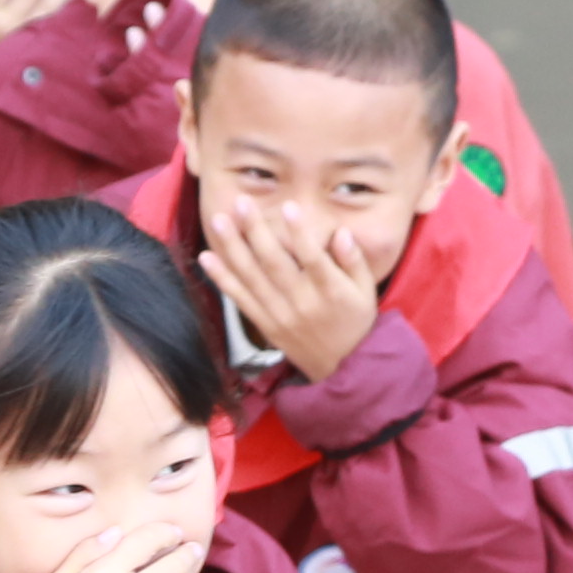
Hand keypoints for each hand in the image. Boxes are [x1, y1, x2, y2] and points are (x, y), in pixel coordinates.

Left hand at [199, 189, 386, 382]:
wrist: (343, 369)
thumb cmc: (356, 322)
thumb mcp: (366, 292)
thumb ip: (354, 260)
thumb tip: (341, 232)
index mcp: (330, 292)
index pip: (313, 258)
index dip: (299, 234)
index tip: (287, 207)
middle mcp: (302, 303)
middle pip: (275, 263)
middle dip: (256, 231)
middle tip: (242, 203)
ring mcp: (280, 315)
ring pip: (252, 278)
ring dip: (232, 248)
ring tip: (218, 220)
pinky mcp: (265, 324)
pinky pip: (240, 299)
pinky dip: (222, 278)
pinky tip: (206, 257)